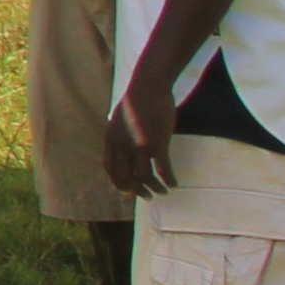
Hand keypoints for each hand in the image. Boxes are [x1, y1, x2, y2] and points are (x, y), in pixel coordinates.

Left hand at [106, 82, 180, 200]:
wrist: (148, 87)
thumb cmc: (136, 102)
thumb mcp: (118, 120)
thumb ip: (118, 136)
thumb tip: (120, 147)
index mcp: (111, 140)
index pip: (111, 169)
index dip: (119, 183)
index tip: (128, 192)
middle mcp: (122, 146)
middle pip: (126, 177)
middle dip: (137, 191)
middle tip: (146, 197)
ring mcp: (139, 146)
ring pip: (144, 177)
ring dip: (154, 188)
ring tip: (162, 192)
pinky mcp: (157, 143)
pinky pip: (162, 169)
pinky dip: (168, 179)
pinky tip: (174, 184)